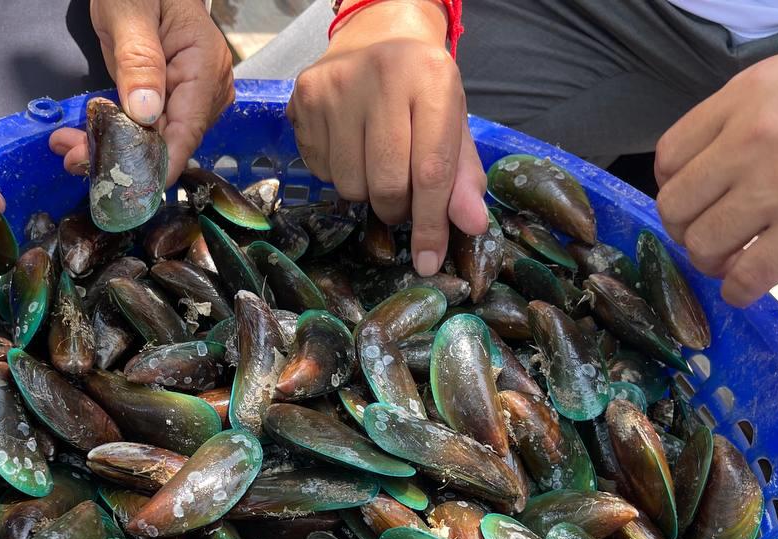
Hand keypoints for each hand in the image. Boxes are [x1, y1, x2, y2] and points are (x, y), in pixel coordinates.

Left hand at [50, 0, 233, 184]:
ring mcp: (188, 99)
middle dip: (121, 158)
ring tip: (69, 147)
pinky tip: (84, 138)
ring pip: (153, 142)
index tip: (123, 185)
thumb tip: (146, 112)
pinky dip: (115, 136)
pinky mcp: (169, 102)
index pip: (185, 133)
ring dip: (111, 149)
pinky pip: (145, 130)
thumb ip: (139, 59)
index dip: (155, 166)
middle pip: (167, 144)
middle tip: (72, 158)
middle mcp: (205, 92)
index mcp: (204, 68)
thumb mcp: (130, 11)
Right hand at [287, 0, 486, 275]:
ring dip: (366, 193)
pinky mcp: (305, 95)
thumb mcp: (452, 127)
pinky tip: (350, 148)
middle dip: (397, 208)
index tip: (427, 261)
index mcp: (433, 78)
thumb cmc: (422, 93)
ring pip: (349, 184)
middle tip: (402, 197)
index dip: (430, 224)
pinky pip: (321, 170)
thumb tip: (472, 225)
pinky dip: (339, 174)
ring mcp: (338, 85)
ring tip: (375, 166)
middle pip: (386, 184)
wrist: (377, 39)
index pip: (432, 170)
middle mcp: (383, 74)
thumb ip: (463, 178)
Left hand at [656, 24, 777, 306]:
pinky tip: (746, 286)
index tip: (691, 200)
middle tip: (709, 235)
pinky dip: (739, 291)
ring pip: (704, 245)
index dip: (674, 186)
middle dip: (686, 229)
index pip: (670, 156)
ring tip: (730, 259)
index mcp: (745, 98)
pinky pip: (748, 277)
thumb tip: (710, 166)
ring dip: (710, 262)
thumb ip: (746, 117)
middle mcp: (752, 140)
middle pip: (678, 206)